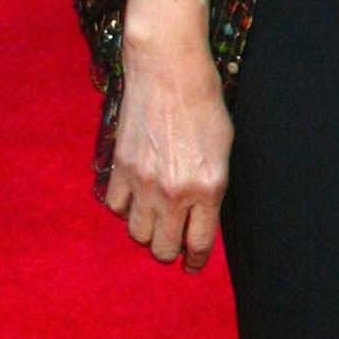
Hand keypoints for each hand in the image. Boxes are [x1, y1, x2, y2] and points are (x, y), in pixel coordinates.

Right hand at [107, 33, 232, 270]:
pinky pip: (116, 207)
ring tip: (156, 221)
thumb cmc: (205, 105)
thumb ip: (211, 188)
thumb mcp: (223, 151)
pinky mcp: (119, 168)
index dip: (194, 261)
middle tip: (174, 245)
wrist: (168, 71)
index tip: (192, 266)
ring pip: (136, 233)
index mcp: (207, 189)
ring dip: (147, 232)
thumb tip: (199, 217)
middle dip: (170, 252)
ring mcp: (142, 182)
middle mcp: (173, 192)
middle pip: (163, 248)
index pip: (198, 244)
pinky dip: (125, 208)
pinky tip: (136, 197)